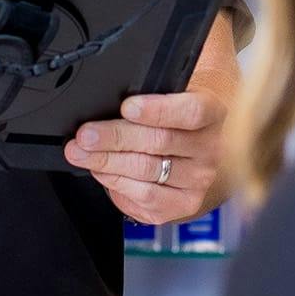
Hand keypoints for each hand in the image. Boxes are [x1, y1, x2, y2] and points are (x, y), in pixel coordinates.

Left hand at [65, 87, 227, 223]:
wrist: (192, 149)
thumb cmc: (175, 117)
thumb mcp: (172, 95)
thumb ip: (150, 91)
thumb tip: (109, 94)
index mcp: (212, 113)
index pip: (191, 112)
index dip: (157, 109)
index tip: (126, 107)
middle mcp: (210, 149)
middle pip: (160, 143)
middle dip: (115, 137)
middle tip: (86, 135)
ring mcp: (198, 180)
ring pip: (147, 172)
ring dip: (108, 162)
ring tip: (82, 153)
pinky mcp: (183, 204)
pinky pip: (145, 198)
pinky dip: (116, 184)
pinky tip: (101, 171)